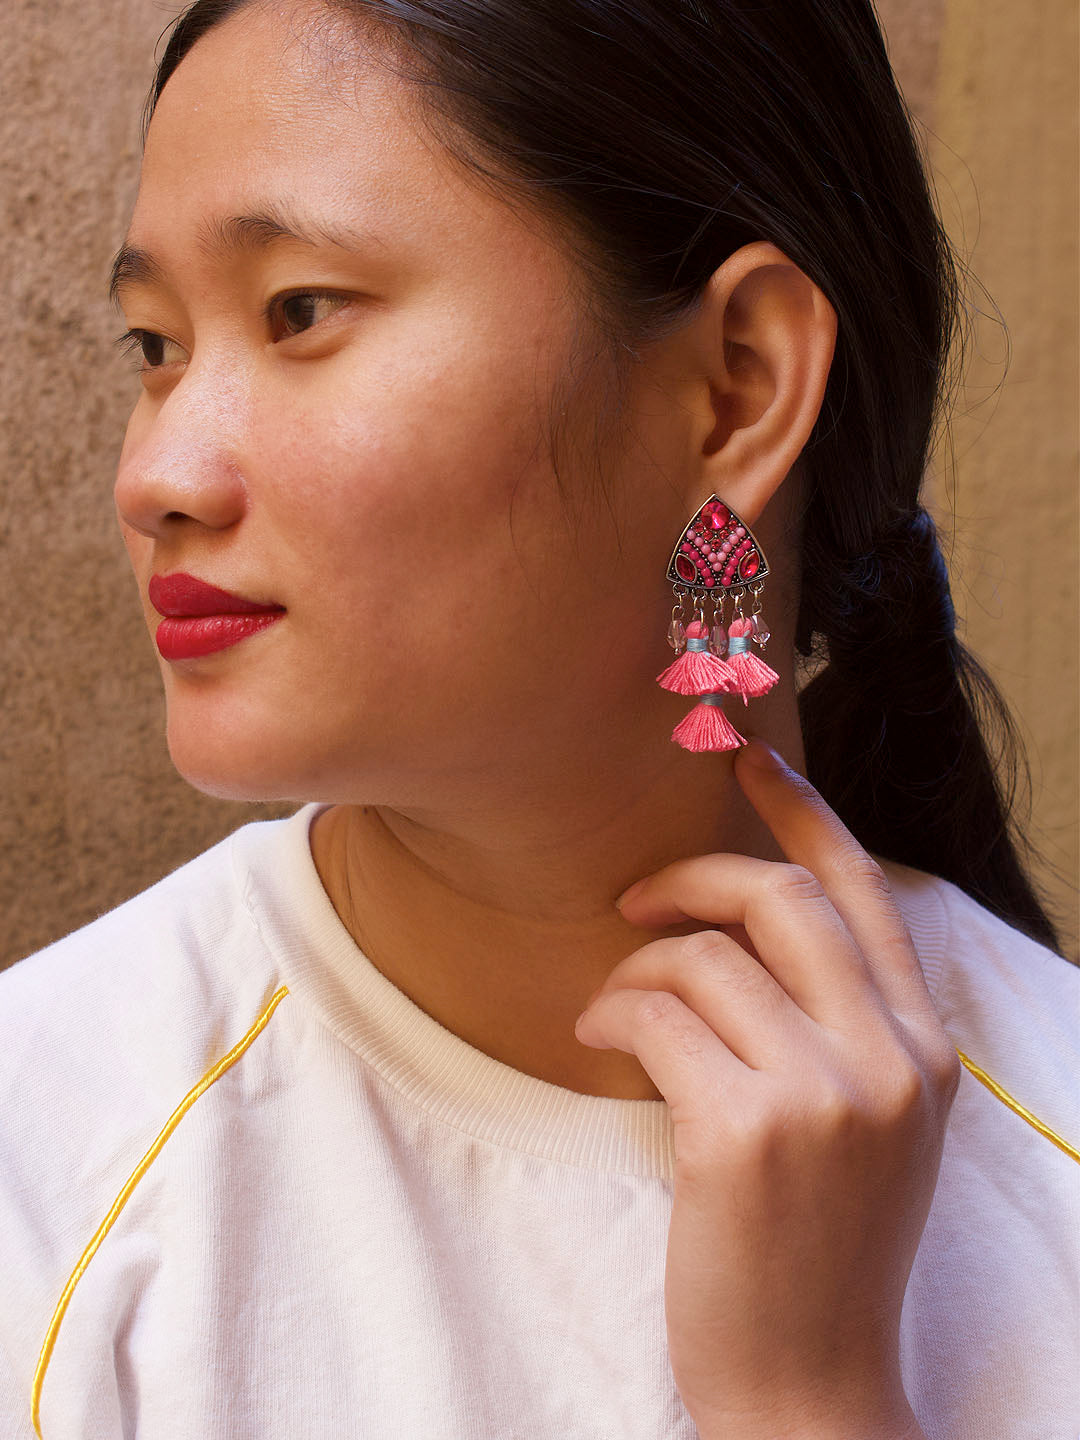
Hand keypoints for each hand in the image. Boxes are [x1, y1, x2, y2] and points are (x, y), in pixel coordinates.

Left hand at [574, 739, 958, 1439]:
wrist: (808, 1384)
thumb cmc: (816, 1246)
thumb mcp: (865, 1124)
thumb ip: (835, 1024)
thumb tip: (738, 924)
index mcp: (923, 1048)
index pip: (867, 892)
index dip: (805, 811)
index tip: (750, 756)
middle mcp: (890, 1059)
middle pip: (784, 897)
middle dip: (695, 875)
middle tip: (636, 900)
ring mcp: (827, 1095)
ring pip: (706, 957)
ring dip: (637, 967)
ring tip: (610, 1010)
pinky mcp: (748, 1132)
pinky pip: (657, 1015)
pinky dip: (611, 1011)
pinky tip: (593, 1039)